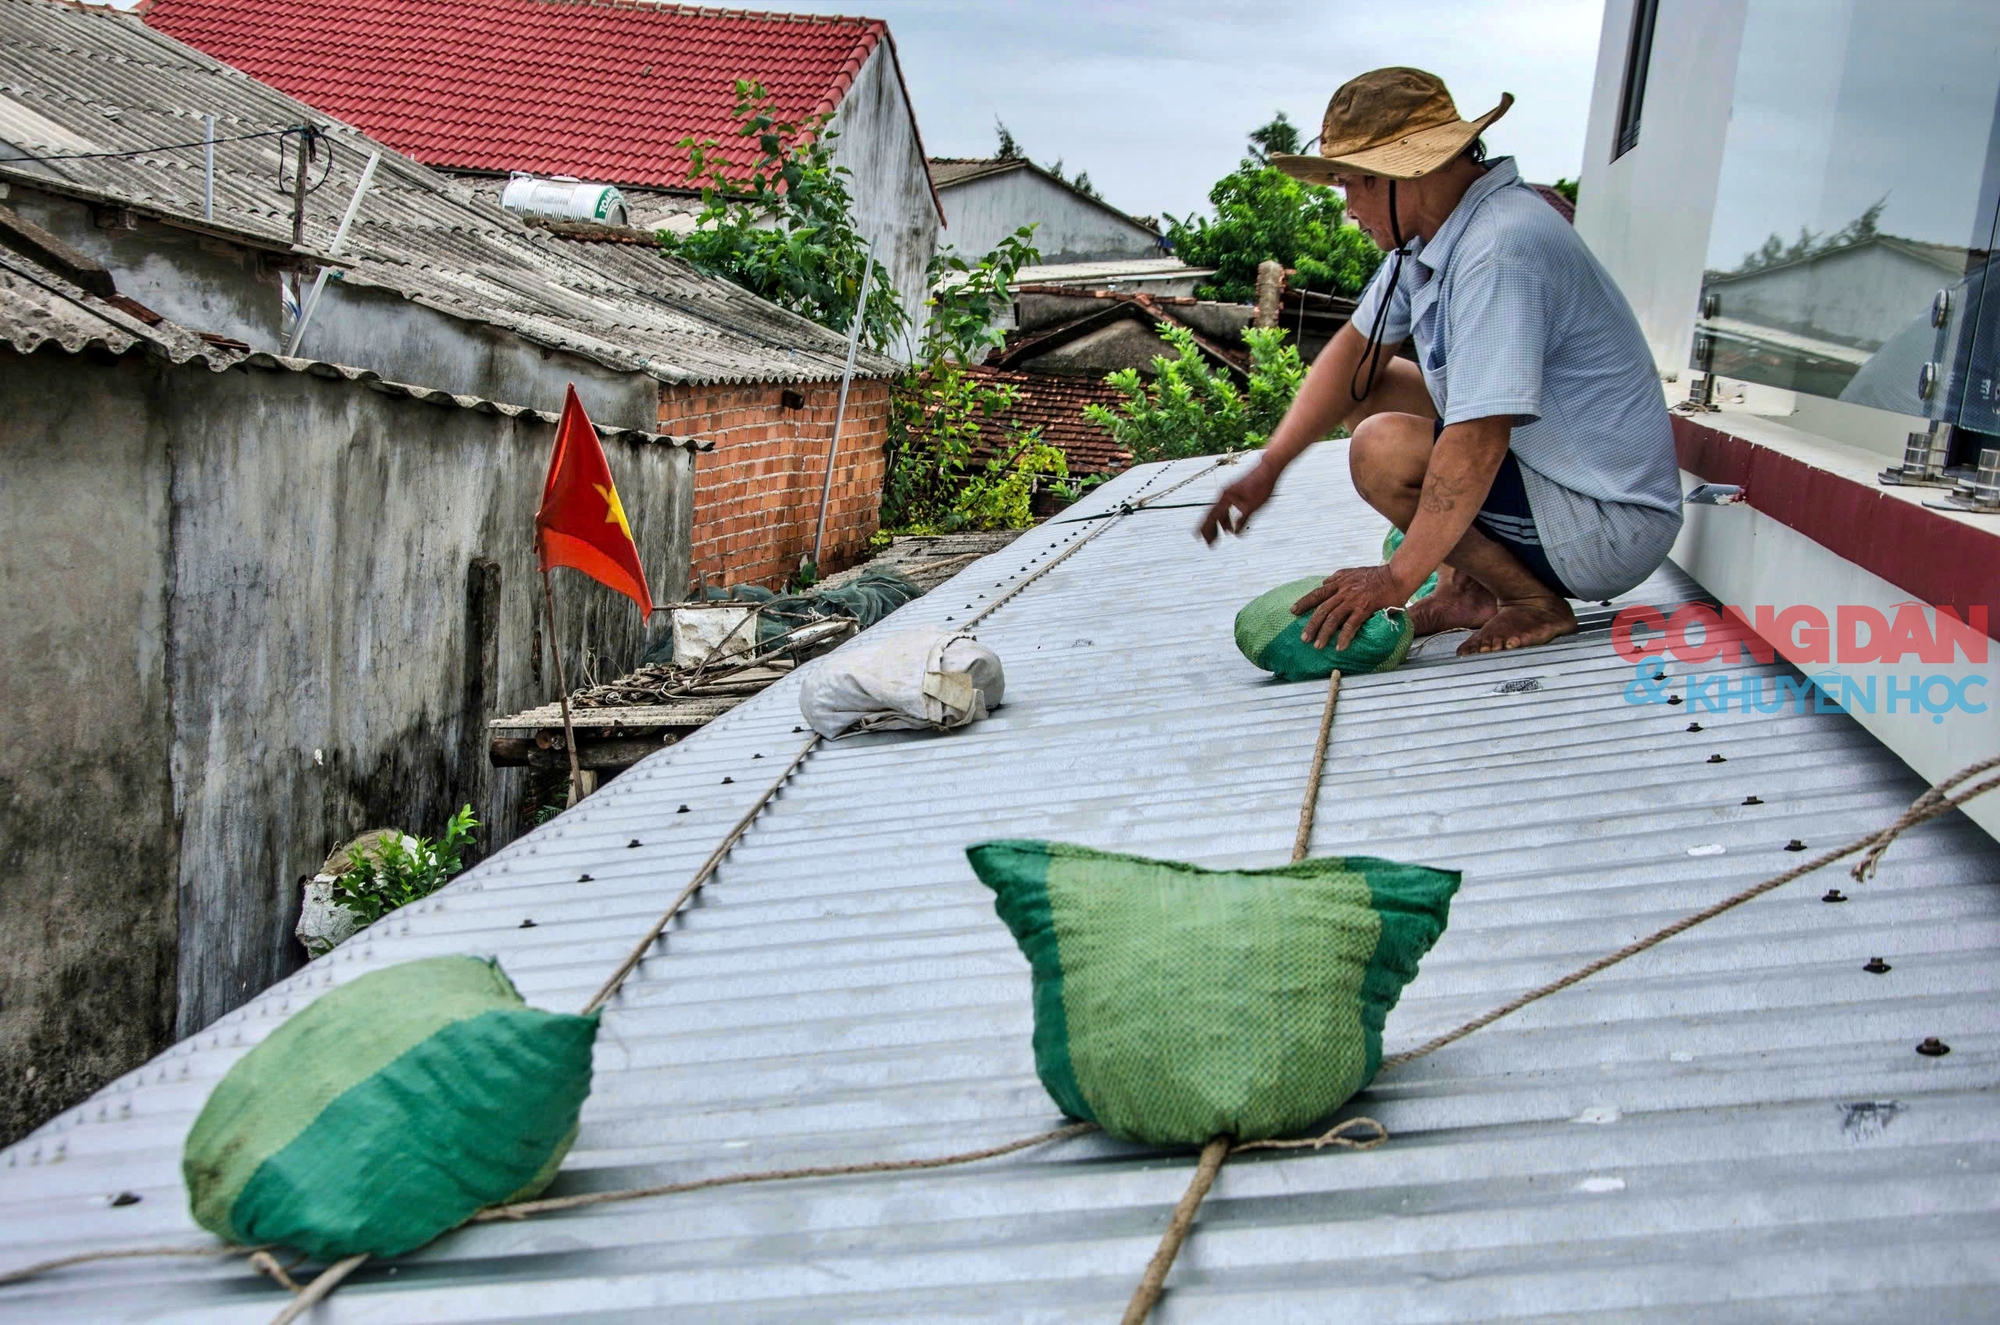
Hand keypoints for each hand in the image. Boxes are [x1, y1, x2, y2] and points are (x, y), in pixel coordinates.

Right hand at [1197, 463, 1276, 543]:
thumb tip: (1235, 533)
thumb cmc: (1262, 486)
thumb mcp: (1253, 506)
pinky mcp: (1235, 492)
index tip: (1199, 538)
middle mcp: (1225, 495)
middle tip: (1209, 544)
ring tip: (1217, 538)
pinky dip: (1225, 519)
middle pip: (1213, 515)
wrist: (1268, 469)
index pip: (1212, 516)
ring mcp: (1229, 493)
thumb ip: (1243, 519)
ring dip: (1218, 526)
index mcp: (1227, 498)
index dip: (1206, 528)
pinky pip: (1226, 509)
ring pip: (1219, 513)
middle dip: (1210, 530)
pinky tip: (1229, 527)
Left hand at [1291, 565, 1407, 649]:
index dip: (1304, 602)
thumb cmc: (1377, 575)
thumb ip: (1338, 577)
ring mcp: (1353, 600)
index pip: (1317, 593)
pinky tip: (1340, 646)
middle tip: (1303, 638)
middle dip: (1311, 624)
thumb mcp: (1353, 572)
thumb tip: (1324, 582)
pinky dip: (1344, 636)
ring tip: (1317, 645)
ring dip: (1324, 633)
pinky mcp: (1365, 608)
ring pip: (1333, 618)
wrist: (1396, 575)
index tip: (1293, 611)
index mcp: (1339, 582)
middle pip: (1322, 609)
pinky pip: (1352, 624)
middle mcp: (1343, 591)